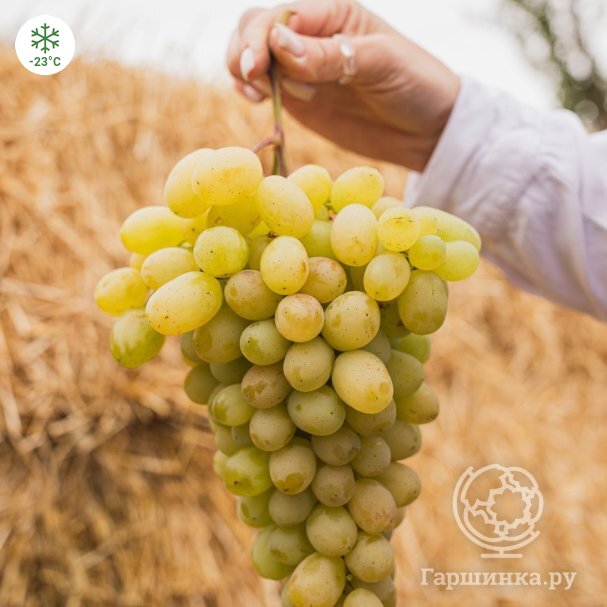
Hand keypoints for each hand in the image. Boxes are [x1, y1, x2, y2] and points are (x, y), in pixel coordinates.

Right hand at [227, 0, 459, 170]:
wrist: (426, 129)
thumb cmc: (415, 85)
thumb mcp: (379, 63)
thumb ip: (329, 54)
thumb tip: (278, 44)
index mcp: (333, 13)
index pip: (280, 14)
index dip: (261, 38)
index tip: (258, 69)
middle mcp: (311, 35)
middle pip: (255, 27)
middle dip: (245, 51)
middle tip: (254, 85)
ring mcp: (301, 68)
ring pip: (251, 55)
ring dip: (244, 71)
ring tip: (259, 96)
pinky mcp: (298, 98)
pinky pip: (260, 86)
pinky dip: (249, 90)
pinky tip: (258, 102)